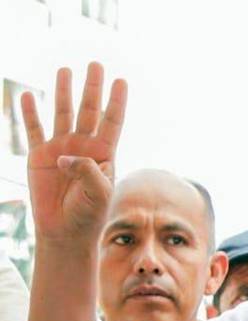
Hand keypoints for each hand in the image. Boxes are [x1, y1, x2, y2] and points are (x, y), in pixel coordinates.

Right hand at [23, 62, 126, 243]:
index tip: (121, 80)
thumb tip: (64, 155)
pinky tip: (28, 95)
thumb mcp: (98, 192)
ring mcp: (61, 148)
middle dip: (92, 87)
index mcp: (104, 153)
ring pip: (62, 113)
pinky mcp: (39, 156)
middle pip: (89, 110)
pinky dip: (30, 113)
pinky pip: (33, 130)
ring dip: (63, 92)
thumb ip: (87, 170)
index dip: (116, 101)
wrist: (65, 230)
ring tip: (65, 70)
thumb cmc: (89, 213)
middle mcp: (83, 146)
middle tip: (96, 64)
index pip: (112, 121)